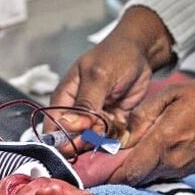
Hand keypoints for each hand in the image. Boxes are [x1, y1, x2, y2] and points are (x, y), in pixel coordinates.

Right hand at [48, 6, 174, 155]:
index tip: (84, 130)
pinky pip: (110, 139)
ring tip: (115, 118)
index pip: (53, 127)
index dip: (64, 136)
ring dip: (104, 137)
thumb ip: (85, 103)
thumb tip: (70, 126)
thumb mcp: (98, 76)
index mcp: (64, 99)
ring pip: (92, 141)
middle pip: (72, 139)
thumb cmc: (115, 56)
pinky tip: (123, 120)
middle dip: (87, 139)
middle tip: (103, 128)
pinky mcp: (111, 122)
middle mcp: (76, 112)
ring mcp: (94, 119)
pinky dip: (117, 135)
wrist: (141, 53)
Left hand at [105, 79, 194, 184]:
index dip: (107, 174)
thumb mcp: (175, 94)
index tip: (93, 170)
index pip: (127, 172)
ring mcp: (183, 170)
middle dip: (117, 172)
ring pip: (149, 176)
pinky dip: (153, 167)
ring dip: (136, 169)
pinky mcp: (193, 171)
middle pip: (135, 178)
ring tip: (125, 155)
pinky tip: (151, 154)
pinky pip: (165, 173)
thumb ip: (145, 112)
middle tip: (102, 163)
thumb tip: (124, 131)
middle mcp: (172, 163)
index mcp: (164, 143)